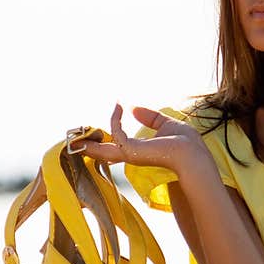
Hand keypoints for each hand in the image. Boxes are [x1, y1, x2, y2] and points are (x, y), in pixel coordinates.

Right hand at [79, 103, 209, 173]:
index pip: (116, 148)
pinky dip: (115, 119)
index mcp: (139, 152)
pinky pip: (115, 132)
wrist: (191, 154)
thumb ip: (149, 117)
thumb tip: (133, 108)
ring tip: (74, 134)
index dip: (105, 140)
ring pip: (100, 151)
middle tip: (73, 140)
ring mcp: (129, 155)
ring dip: (88, 142)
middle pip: (103, 154)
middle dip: (88, 148)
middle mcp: (131, 155)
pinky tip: (118, 108)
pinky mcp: (130, 150)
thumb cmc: (184, 142)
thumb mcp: (165, 124)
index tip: (103, 123)